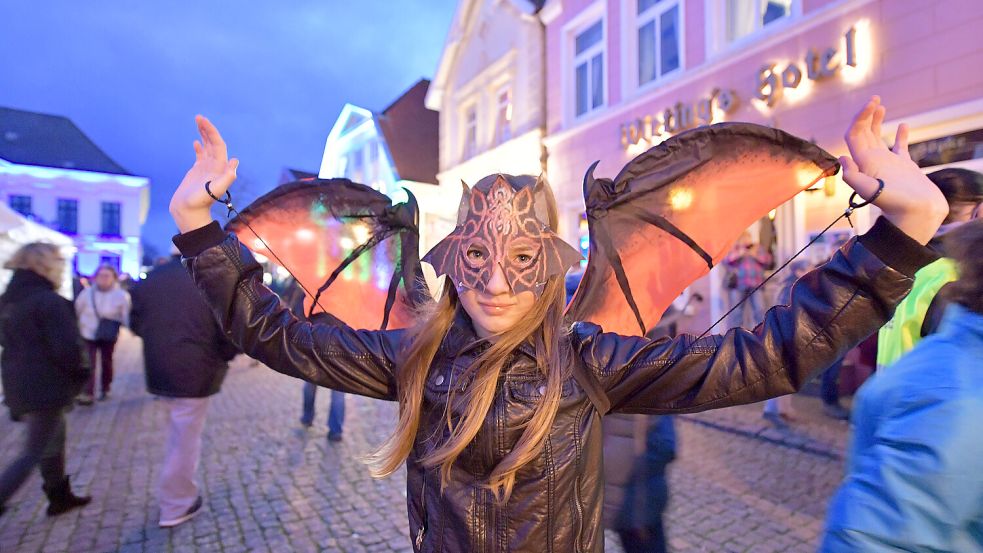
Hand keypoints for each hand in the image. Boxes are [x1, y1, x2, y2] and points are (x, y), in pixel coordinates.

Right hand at [169, 115, 238, 232]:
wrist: (189, 212)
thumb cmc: (201, 202)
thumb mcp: (215, 189)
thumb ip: (227, 176)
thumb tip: (235, 161)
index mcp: (219, 167)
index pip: (218, 145)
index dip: (211, 132)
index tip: (201, 120)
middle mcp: (215, 166)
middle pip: (214, 143)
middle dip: (207, 130)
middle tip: (198, 117)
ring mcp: (206, 169)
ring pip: (207, 148)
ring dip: (204, 135)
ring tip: (198, 123)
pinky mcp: (198, 173)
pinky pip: (200, 156)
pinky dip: (199, 148)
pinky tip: (196, 142)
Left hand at [840, 96, 947, 243]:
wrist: (916, 215)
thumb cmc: (895, 204)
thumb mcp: (870, 190)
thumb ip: (853, 176)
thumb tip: (842, 157)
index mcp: (865, 162)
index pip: (855, 135)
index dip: (859, 118)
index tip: (871, 104)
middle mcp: (873, 161)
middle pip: (863, 133)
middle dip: (866, 115)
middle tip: (875, 98)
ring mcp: (888, 163)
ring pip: (878, 138)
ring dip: (877, 121)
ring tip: (881, 106)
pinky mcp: (904, 167)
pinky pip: (899, 147)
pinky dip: (900, 135)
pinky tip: (903, 125)